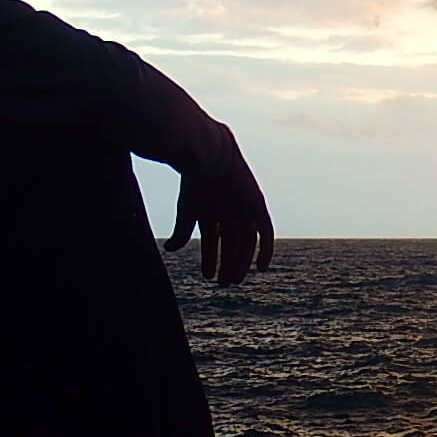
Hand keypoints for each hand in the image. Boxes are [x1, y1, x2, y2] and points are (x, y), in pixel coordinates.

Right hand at [163, 121, 274, 285]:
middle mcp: (229, 211)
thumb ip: (182, 232)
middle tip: (224, 283)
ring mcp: (245, 207)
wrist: (208, 153)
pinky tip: (262, 268)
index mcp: (211, 210)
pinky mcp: (258, 203)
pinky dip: (265, 250)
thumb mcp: (187, 209)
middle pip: (232, 243)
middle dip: (228, 263)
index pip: (214, 240)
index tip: (208, 276)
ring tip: (233, 279)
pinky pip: (265, 231)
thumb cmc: (193, 180)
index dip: (212, 259)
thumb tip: (170, 251)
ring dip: (240, 260)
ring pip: (246, 241)